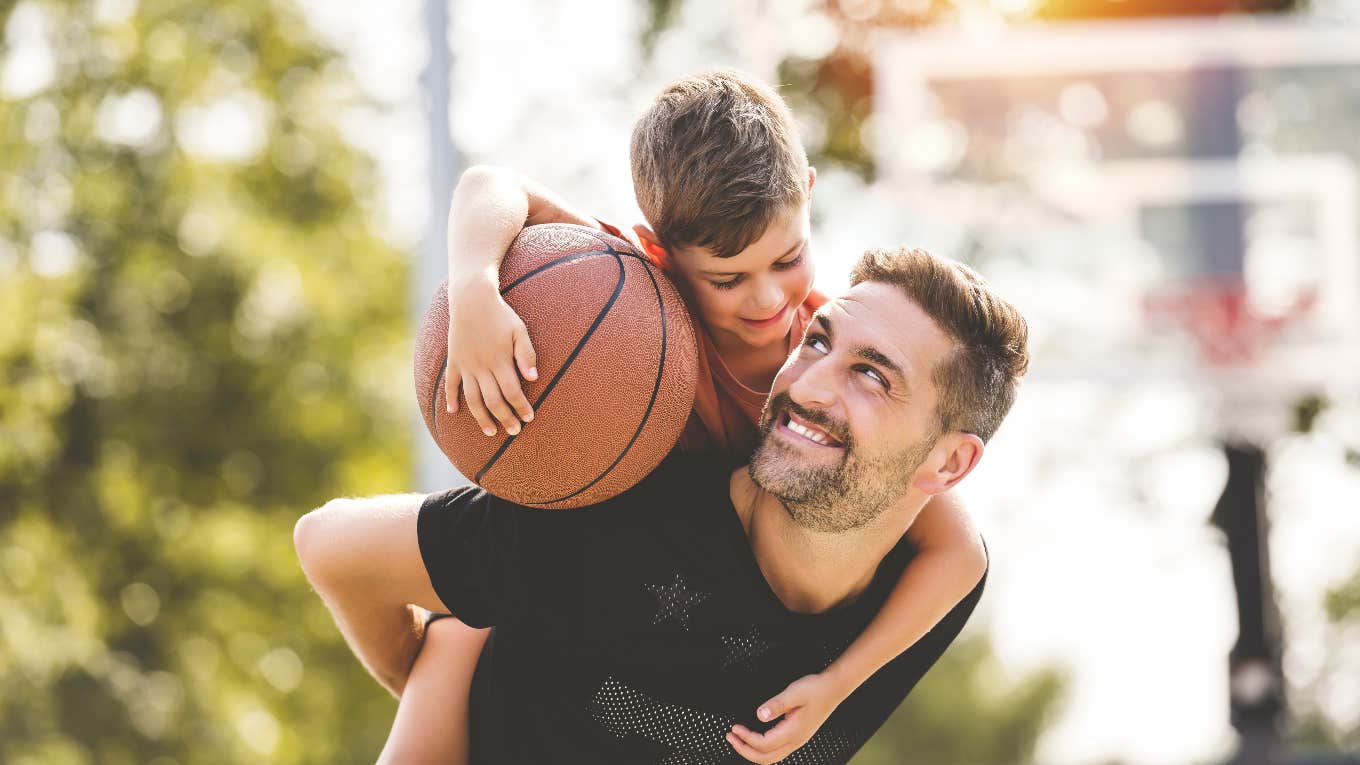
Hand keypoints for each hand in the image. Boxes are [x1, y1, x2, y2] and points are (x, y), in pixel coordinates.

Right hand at [445, 277, 537, 435]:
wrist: (472, 299)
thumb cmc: (500, 315)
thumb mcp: (519, 330)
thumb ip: (526, 354)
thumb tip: (534, 379)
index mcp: (500, 360)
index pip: (512, 391)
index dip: (521, 407)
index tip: (529, 418)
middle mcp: (482, 367)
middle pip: (493, 400)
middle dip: (505, 418)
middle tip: (514, 432)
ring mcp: (466, 365)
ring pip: (472, 399)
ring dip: (481, 417)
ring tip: (490, 432)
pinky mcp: (454, 361)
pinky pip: (451, 384)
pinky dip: (450, 399)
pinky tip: (453, 412)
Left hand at [725, 673, 844, 763]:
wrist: (833, 689)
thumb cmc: (815, 689)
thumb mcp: (794, 692)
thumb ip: (776, 704)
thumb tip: (759, 714)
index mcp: (793, 732)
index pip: (764, 744)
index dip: (746, 738)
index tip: (735, 728)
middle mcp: (795, 741)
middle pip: (765, 758)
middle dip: (744, 750)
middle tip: (730, 737)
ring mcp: (797, 740)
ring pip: (771, 757)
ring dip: (752, 751)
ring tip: (738, 739)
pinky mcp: (797, 736)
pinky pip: (776, 751)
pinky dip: (762, 749)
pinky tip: (755, 739)